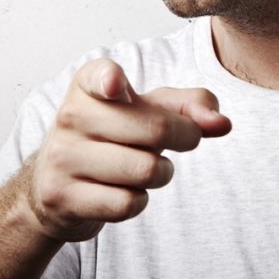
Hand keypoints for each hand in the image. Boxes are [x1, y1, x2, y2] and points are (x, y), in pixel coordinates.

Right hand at [25, 58, 231, 241]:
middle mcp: (70, 115)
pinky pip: (127, 203)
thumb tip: (222, 123)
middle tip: (186, 139)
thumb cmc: (114, 137)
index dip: (110, 79)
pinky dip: (139, 201)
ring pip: (145, 169)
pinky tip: (126, 191)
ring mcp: (62, 157)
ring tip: (151, 167)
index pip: (99, 75)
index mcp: (89, 85)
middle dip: (186, 137)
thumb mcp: (149, 111)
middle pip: (155, 129)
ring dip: (163, 173)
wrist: (57, 185)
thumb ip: (191, 107)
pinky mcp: (62, 196)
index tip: (117, 85)